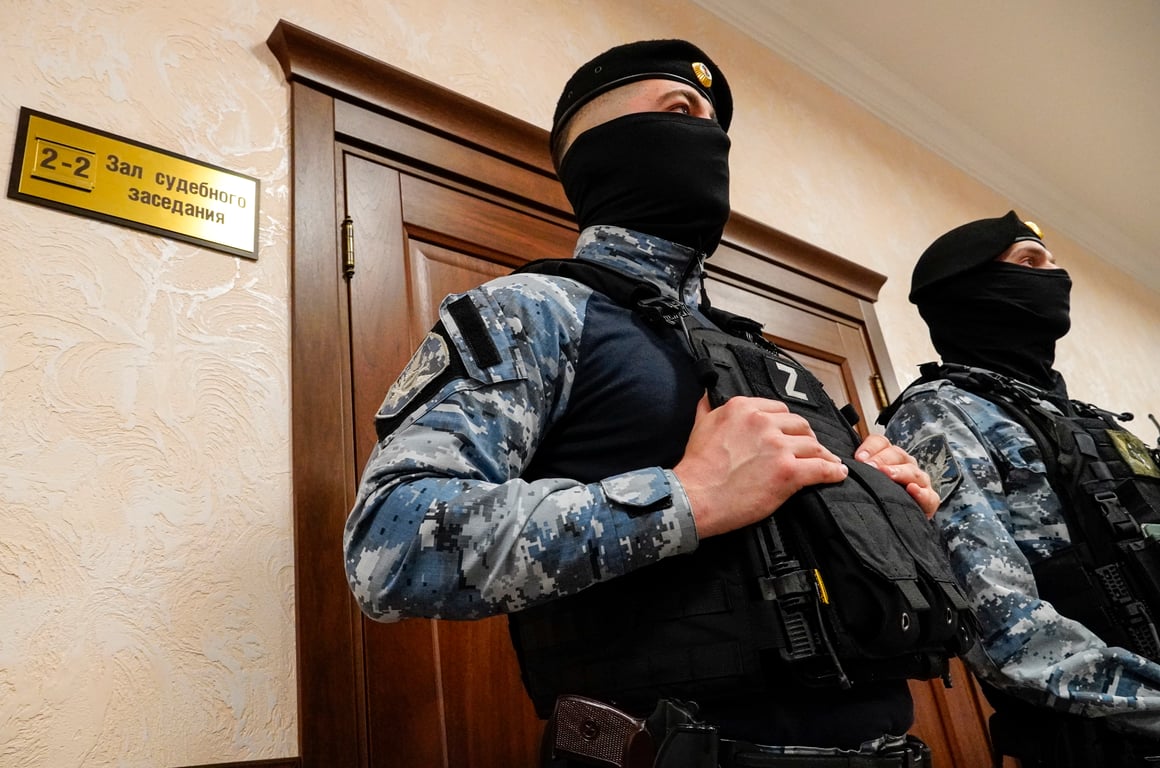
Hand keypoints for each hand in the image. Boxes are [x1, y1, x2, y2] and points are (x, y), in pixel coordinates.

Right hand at [673, 394, 848, 538]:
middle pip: (800, 425)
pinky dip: (832, 471)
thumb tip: (707, 393)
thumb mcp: (699, 426)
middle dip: (806, 438)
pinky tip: (837, 474)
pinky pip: (821, 468)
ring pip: (813, 445)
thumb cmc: (696, 467)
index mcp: (743, 408)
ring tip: (828, 463)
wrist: (694, 497)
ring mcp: (777, 446)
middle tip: (809, 450)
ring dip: (822, 455)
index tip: (791, 434)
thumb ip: (708, 406)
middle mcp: (763, 422)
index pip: (779, 409)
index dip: (788, 424)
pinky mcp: (788, 471)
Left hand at [854, 434, 938, 517]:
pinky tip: (912, 490)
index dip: (870, 447)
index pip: (881, 442)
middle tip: (869, 467)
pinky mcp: (928, 500)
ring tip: (887, 475)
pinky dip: (922, 493)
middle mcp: (905, 465)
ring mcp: (918, 481)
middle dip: (882, 459)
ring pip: (913, 471)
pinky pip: (929, 496)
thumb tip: (834, 467)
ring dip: (900, 472)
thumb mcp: (863, 481)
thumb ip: (854, 471)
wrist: (894, 523)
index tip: (858, 458)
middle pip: (896, 454)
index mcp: (888, 457)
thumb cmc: (875, 497)